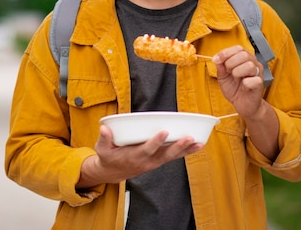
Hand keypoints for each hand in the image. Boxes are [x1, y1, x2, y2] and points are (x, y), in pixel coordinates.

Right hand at [77, 125, 202, 187]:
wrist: (113, 172)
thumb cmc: (109, 157)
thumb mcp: (102, 149)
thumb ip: (104, 139)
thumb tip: (104, 128)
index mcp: (134, 157)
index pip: (147, 149)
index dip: (156, 141)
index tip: (164, 131)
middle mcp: (147, 161)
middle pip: (164, 154)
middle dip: (177, 146)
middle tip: (188, 138)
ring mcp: (154, 162)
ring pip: (172, 156)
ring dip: (186, 150)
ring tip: (199, 143)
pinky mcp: (158, 161)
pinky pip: (173, 157)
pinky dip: (186, 152)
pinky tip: (197, 145)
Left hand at [212, 45, 264, 118]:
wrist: (243, 105)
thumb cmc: (235, 89)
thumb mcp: (223, 77)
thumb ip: (220, 67)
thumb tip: (217, 58)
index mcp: (245, 59)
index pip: (238, 48)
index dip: (225, 53)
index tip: (216, 60)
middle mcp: (253, 64)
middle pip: (244, 54)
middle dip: (231, 63)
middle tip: (228, 72)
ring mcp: (258, 74)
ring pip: (249, 65)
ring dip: (237, 72)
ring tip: (235, 78)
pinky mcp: (260, 85)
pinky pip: (253, 80)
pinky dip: (245, 83)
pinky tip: (243, 86)